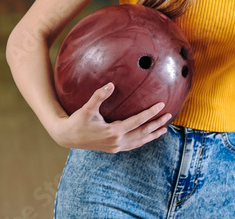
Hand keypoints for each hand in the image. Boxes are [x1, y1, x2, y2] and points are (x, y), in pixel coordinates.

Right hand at [51, 83, 171, 152]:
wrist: (66, 137)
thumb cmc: (76, 121)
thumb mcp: (87, 108)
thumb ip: (99, 96)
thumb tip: (110, 84)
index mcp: (113, 132)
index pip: (138, 121)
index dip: (151, 113)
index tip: (162, 105)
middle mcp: (117, 142)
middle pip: (142, 133)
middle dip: (157, 124)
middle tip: (169, 115)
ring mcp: (115, 147)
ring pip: (139, 142)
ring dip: (152, 135)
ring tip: (164, 130)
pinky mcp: (112, 149)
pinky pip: (132, 145)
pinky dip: (142, 141)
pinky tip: (147, 136)